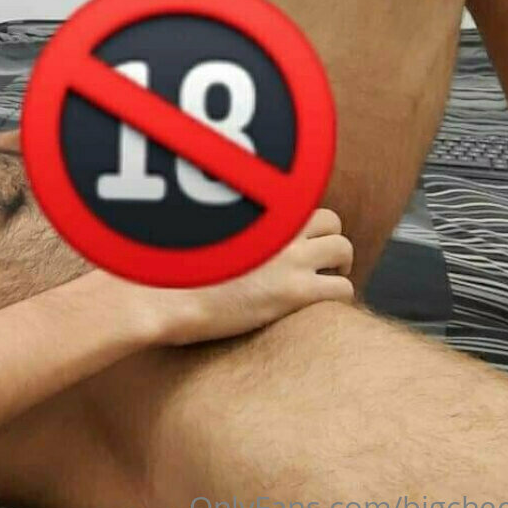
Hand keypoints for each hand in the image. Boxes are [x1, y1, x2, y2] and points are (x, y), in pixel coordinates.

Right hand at [101, 208, 354, 346]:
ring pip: (344, 249)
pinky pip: (343, 289)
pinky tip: (317, 307)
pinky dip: (336, 296)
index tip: (294, 240)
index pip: (296, 200)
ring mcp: (290, 260)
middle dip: (327, 239)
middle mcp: (276, 228)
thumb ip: (213, 223)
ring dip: (338, 265)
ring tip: (323, 281)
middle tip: (316, 261)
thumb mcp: (191, 230)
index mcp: (252, 210)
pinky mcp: (296, 293)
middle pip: (330, 220)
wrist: (164, 302)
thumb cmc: (166, 272)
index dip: (300, 223)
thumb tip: (209, 220)